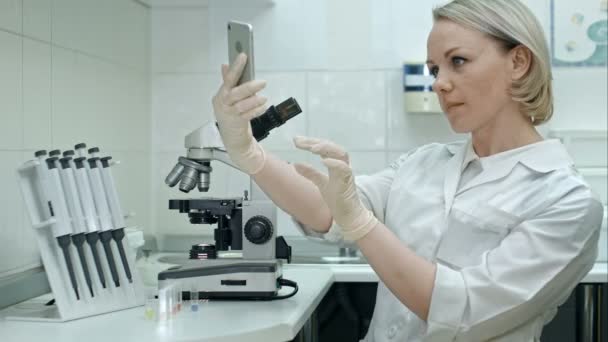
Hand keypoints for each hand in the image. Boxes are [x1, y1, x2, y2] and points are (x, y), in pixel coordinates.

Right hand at [212, 53, 267, 173]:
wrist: (233, 140)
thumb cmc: (231, 117)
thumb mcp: (228, 99)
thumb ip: (227, 82)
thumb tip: (225, 65)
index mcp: (220, 95)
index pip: (228, 78)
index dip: (236, 66)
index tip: (243, 56)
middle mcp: (222, 104)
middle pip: (235, 92)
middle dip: (249, 86)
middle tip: (262, 82)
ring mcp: (229, 114)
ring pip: (242, 105)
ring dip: (254, 100)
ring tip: (264, 98)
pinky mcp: (236, 124)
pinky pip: (248, 115)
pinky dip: (256, 110)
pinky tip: (263, 107)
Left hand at [293, 136, 378, 240]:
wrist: (348, 215)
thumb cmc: (338, 198)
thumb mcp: (320, 183)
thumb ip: (310, 173)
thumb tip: (295, 164)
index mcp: (335, 164)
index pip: (324, 147)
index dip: (310, 142)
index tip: (296, 140)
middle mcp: (342, 165)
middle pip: (332, 147)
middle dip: (315, 142)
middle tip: (299, 141)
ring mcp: (346, 173)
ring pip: (341, 154)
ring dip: (326, 148)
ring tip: (312, 148)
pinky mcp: (349, 183)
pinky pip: (345, 169)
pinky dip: (335, 163)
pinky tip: (324, 161)